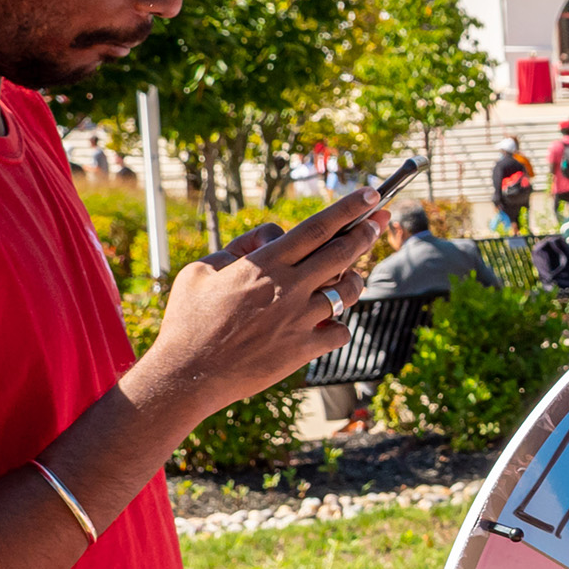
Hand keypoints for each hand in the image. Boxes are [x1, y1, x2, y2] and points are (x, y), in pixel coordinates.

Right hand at [138, 187, 389, 422]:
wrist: (188, 373)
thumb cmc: (188, 320)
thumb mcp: (200, 270)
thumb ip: (238, 249)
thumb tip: (268, 239)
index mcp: (265, 264)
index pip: (318, 227)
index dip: (349, 209)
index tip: (371, 195)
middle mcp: (289, 287)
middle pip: (342, 253)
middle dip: (366, 233)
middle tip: (380, 221)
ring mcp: (300, 319)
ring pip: (347, 292)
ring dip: (355, 281)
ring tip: (352, 276)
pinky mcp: (304, 349)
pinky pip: (340, 332)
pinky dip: (339, 327)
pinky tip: (329, 325)